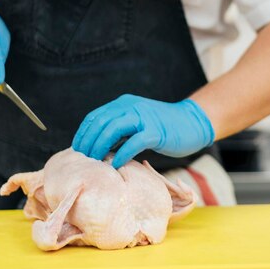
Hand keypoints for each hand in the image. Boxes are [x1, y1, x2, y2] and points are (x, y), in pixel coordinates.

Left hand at [72, 94, 214, 167]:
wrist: (192, 123)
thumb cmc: (163, 127)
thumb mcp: (137, 122)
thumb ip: (120, 129)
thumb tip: (99, 147)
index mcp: (124, 104)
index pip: (95, 116)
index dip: (83, 133)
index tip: (77, 149)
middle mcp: (132, 107)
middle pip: (101, 123)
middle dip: (89, 142)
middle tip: (84, 159)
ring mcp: (144, 118)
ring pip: (113, 129)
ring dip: (100, 146)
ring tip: (96, 161)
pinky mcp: (156, 132)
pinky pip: (134, 142)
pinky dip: (122, 154)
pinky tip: (116, 164)